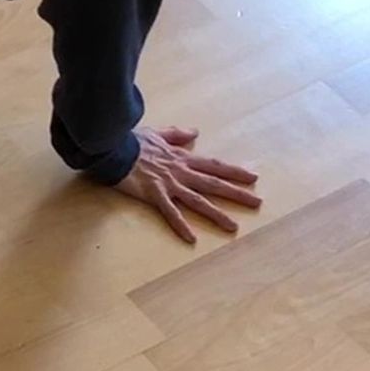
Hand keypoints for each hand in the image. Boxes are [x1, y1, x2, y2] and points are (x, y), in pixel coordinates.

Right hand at [112, 127, 260, 243]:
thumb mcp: (157, 133)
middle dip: (236, 193)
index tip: (253, 178)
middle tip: (257, 203)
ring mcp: (168, 183)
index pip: (213, 165)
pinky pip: (169, 212)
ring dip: (216, 213)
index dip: (234, 172)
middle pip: (213, 183)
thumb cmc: (131, 140)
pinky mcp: (154, 194)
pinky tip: (191, 238)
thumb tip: (194, 132)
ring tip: (233, 227)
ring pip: (197, 200)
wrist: (112, 145)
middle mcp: (180, 171)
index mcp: (181, 158)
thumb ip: (176, 134)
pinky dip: (180, 225)